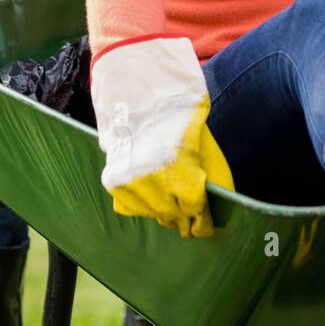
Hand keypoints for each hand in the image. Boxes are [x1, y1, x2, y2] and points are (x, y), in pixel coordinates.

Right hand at [110, 95, 234, 237]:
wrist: (141, 98)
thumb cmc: (180, 122)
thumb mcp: (205, 146)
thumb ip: (210, 180)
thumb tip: (207, 211)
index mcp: (181, 165)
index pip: (194, 209)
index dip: (202, 222)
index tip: (204, 227)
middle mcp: (153, 177)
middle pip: (173, 215)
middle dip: (183, 220)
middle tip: (189, 225)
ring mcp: (131, 180)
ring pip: (152, 214)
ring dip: (164, 213)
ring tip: (171, 208)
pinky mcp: (114, 181)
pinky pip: (131, 208)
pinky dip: (142, 205)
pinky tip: (149, 195)